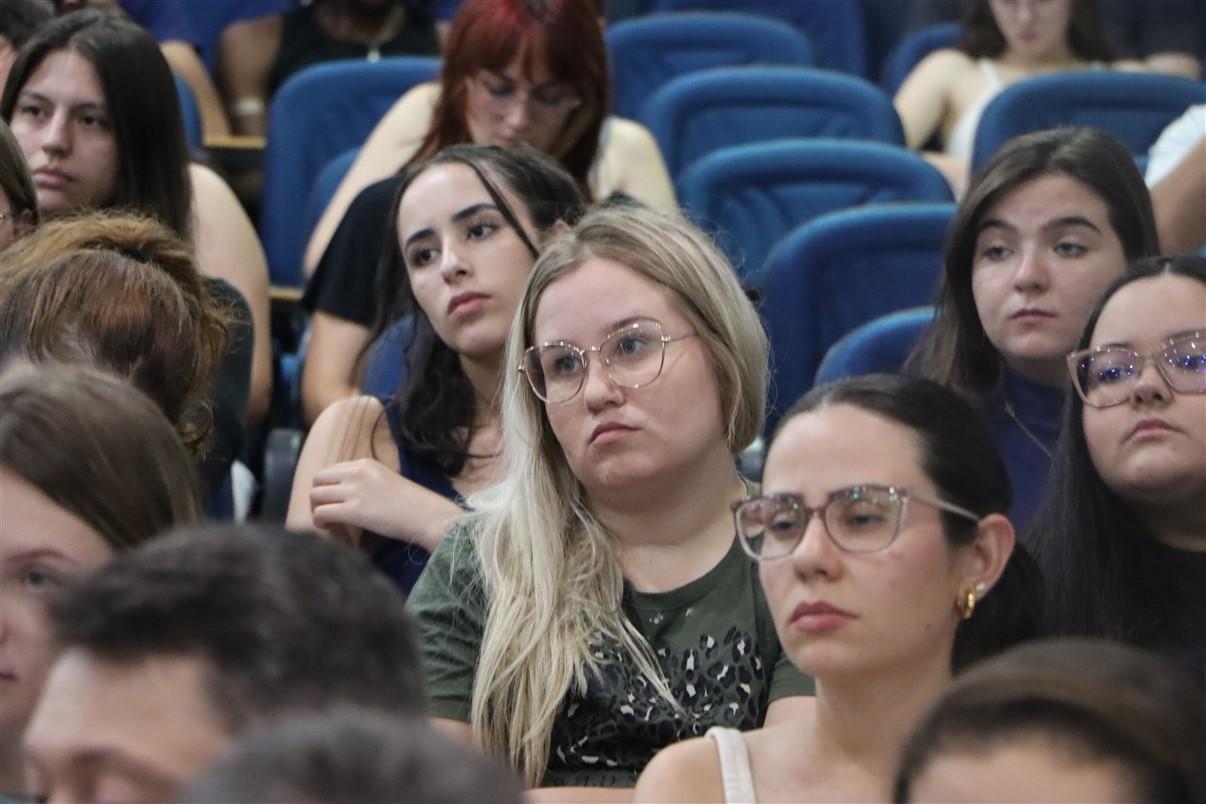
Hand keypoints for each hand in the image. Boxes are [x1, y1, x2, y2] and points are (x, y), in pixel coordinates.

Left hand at [309, 458, 457, 548]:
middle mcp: (356, 473)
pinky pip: (321, 512)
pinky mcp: (353, 511)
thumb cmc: (412, 502)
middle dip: (317, 497)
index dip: (327, 486)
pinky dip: (319, 521)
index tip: (334, 500)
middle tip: (326, 511)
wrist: (425, 514)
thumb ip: (365, 480)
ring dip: (316, 510)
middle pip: (318, 480)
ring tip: (327, 522)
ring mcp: (354, 491)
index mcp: (364, 463)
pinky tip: (329, 527)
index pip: (331, 470)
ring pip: (315, 496)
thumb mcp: (386, 479)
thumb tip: (347, 493)